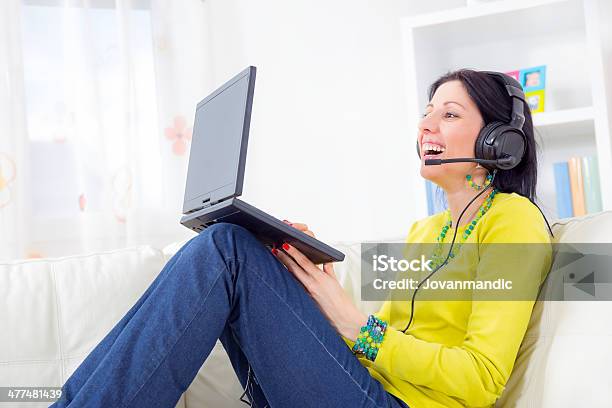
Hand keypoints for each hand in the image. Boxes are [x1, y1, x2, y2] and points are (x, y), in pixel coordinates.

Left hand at [271, 220, 367, 341]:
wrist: (343, 319)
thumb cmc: (342, 302)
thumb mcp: (336, 282)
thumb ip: (329, 271)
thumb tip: (325, 263)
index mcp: (320, 278)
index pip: (304, 262)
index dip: (294, 253)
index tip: (286, 245)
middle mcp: (312, 285)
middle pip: (294, 268)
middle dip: (284, 258)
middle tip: (275, 249)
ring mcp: (307, 294)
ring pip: (292, 278)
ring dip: (284, 268)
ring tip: (276, 260)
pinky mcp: (305, 301)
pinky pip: (295, 289)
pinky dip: (289, 281)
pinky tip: (282, 277)